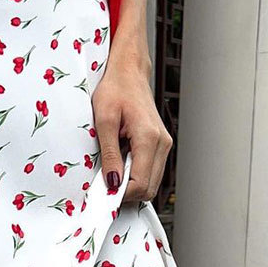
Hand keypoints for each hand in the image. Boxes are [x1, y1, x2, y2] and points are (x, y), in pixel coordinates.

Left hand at [92, 58, 172, 202]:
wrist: (129, 72)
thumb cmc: (115, 89)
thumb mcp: (104, 121)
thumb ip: (109, 154)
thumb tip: (112, 182)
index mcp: (149, 137)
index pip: (140, 183)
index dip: (120, 194)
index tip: (102, 193)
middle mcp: (162, 143)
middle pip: (149, 188)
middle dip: (126, 192)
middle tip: (104, 184)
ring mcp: (164, 144)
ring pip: (152, 183)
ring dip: (131, 184)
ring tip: (112, 170)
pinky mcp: (161, 145)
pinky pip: (151, 171)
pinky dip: (136, 175)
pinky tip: (121, 163)